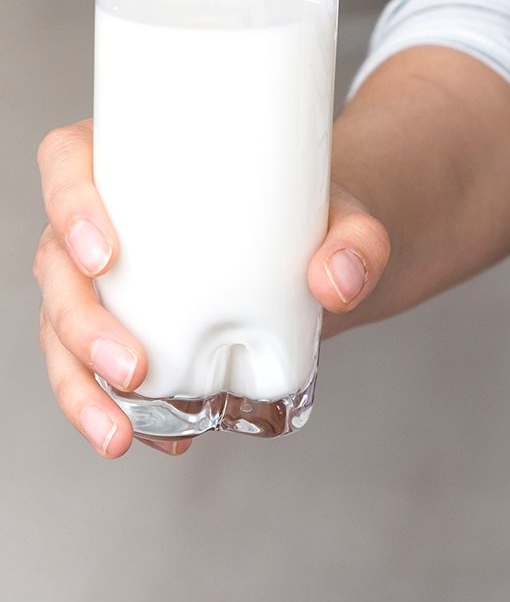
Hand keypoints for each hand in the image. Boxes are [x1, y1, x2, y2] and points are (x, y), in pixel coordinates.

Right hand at [34, 120, 389, 458]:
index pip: (70, 163)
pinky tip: (154, 437)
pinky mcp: (130, 331)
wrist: (323, 259)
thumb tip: (337, 281)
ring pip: (64, 331)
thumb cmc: (316, 218)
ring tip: (120, 434)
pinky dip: (118, 411)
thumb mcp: (348, 220)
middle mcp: (108, 222)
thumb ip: (358, 243)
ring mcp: (112, 284)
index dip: (70, 206)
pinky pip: (100, 372)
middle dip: (80, 324)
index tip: (105, 254)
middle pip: (58, 266)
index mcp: (135, 163)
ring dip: (80, 387)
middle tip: (133, 367)